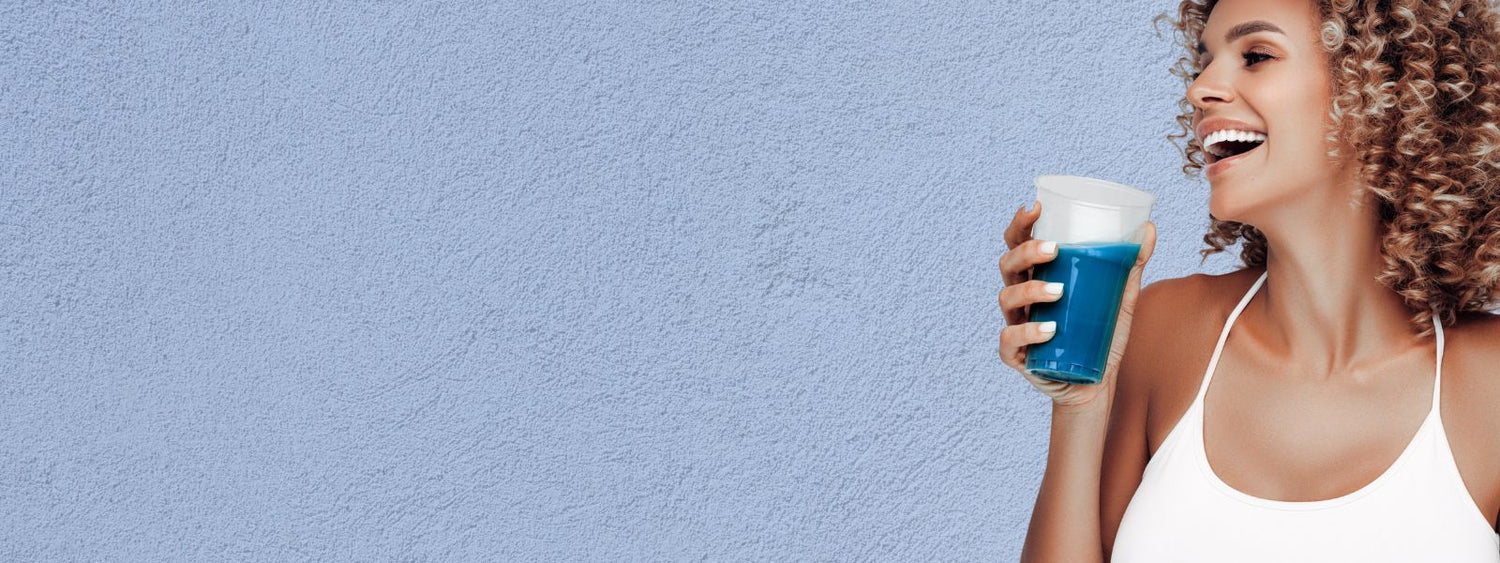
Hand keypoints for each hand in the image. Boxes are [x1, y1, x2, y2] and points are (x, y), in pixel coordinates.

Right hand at [998, 200, 1155, 410]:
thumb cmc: (1100, 336)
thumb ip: (1131, 266)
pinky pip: (1010, 340)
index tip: (1036, 207)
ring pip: (1006, 298)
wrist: (1095, 385)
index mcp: (1037, 276)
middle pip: (1007, 265)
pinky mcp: (1018, 356)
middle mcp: (1022, 298)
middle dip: (1025, 251)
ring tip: (1057, 291)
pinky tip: (1048, 329)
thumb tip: (1150, 227)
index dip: (1020, 224)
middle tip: (1052, 248)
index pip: (1018, 243)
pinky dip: (1027, 333)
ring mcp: (1017, 325)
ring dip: (1030, 290)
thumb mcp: (1120, 299)